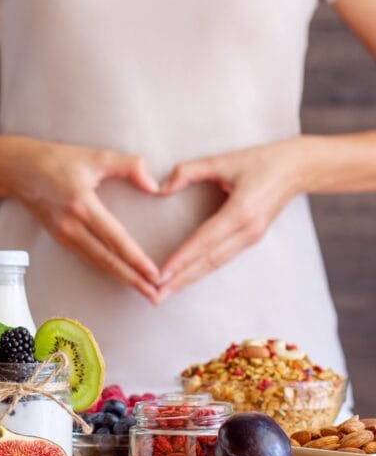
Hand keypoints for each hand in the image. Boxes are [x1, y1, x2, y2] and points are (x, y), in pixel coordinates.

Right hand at [11, 139, 160, 300]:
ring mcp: (63, 235)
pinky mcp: (59, 238)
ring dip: (122, 278)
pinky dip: (107, 270)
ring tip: (143, 291)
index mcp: (82, 206)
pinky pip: (88, 258)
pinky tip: (121, 276)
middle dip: (133, 280)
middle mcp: (71, 226)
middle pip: (107, 260)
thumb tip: (155, 186)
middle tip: (156, 296)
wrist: (18, 170)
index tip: (155, 275)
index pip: (115, 240)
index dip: (136, 260)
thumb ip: (130, 166)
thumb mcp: (96, 156)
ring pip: (97, 263)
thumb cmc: (57, 160)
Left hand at [156, 139, 303, 300]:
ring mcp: (251, 238)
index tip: (161, 274)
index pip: (204, 241)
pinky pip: (223, 259)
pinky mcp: (252, 239)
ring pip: (215, 264)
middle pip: (208, 261)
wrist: (297, 169)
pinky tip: (188, 278)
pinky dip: (203, 270)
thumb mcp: (223, 160)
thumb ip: (189, 171)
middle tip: (156, 295)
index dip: (181, 258)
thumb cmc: (260, 162)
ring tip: (167, 292)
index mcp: (240, 212)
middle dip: (181, 279)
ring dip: (190, 279)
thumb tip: (162, 188)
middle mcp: (247, 231)